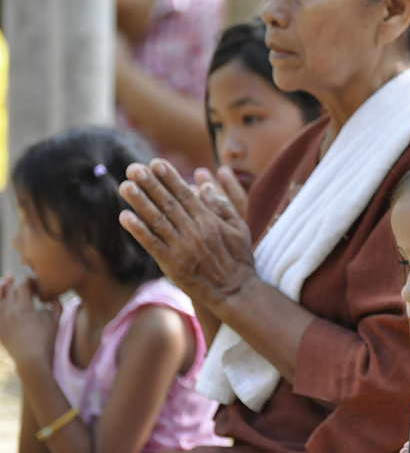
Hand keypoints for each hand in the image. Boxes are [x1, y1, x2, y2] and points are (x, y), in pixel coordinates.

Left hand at [0, 277, 60, 367]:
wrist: (32, 359)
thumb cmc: (46, 339)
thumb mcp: (55, 320)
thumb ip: (55, 304)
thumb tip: (53, 295)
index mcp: (25, 307)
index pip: (24, 286)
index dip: (29, 281)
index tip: (35, 282)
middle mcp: (10, 311)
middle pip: (9, 291)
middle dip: (16, 285)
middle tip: (23, 284)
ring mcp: (1, 320)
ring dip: (2, 291)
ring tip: (4, 284)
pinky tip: (1, 303)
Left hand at [119, 158, 255, 310]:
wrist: (235, 292)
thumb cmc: (239, 258)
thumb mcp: (239, 228)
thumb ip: (223, 206)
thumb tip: (203, 186)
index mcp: (210, 221)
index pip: (185, 194)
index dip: (169, 178)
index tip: (156, 163)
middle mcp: (194, 232)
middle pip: (168, 203)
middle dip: (150, 184)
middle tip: (134, 168)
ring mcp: (182, 248)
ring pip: (157, 221)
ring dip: (139, 202)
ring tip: (125, 186)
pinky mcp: (172, 265)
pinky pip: (152, 244)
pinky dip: (138, 229)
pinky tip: (125, 216)